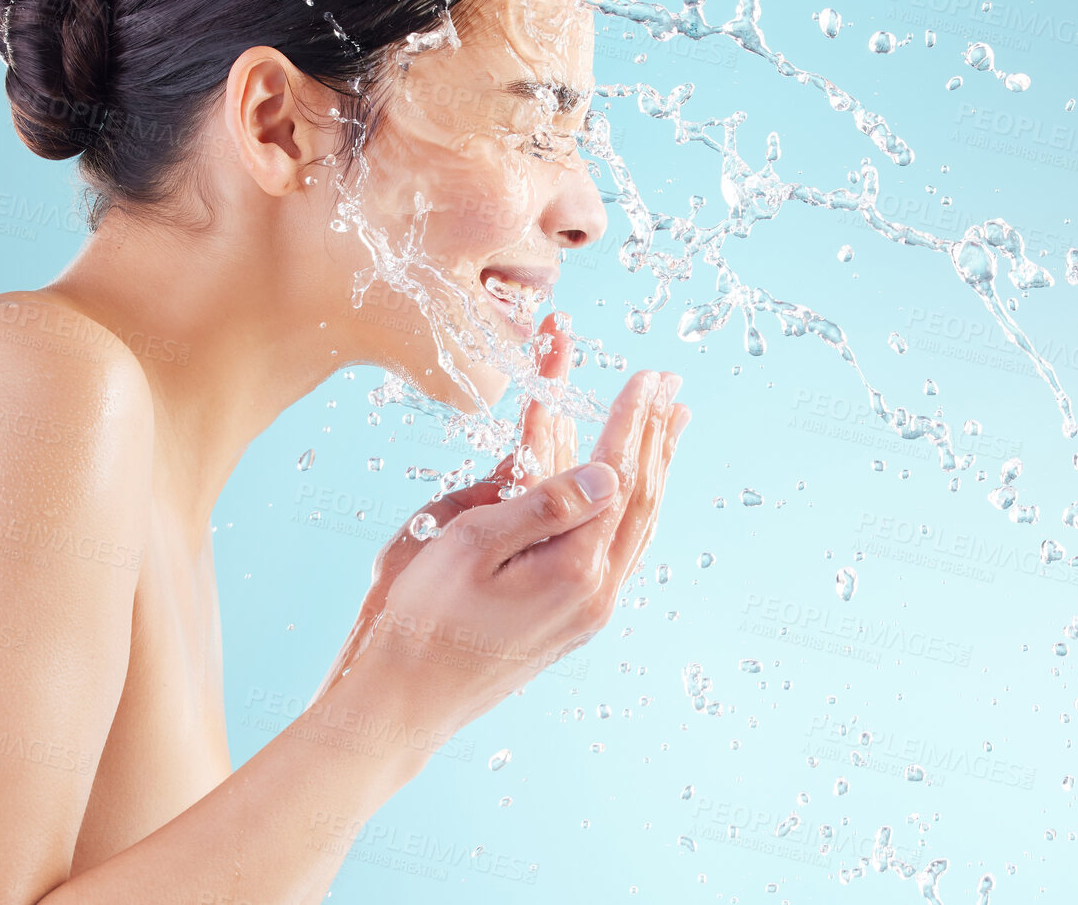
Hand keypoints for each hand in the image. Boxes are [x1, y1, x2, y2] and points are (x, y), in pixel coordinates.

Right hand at [315, 314, 689, 732]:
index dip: (630, 420)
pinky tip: (630, 497)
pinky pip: (619, 551)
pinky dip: (632, 509)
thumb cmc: (424, 620)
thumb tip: (606, 471)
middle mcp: (597, 594)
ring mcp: (589, 612)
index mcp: (575, 569)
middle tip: (673, 388)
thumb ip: (542, 504)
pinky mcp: (573, 621)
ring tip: (669, 431)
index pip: (618, 475)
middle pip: (643, 500)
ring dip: (654, 472)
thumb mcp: (471, 544)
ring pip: (638, 528)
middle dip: (657, 438)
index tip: (647, 375)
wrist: (404, 702)